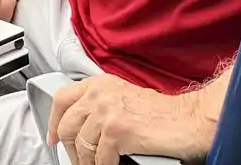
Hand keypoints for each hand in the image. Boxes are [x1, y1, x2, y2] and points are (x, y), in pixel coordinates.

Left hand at [47, 74, 212, 164]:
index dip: (53, 121)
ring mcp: (106, 112)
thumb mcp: (123, 97)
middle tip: (77, 160)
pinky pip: (98, 159)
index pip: (62, 99)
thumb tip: (82, 127)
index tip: (53, 137)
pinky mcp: (116, 131)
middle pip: (66, 126)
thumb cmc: (162, 113)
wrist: (187, 120)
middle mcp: (99, 94)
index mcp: (99, 84)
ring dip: (86, 162)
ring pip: (80, 146)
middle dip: (69, 148)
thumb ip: (100, 105)